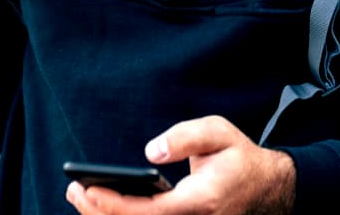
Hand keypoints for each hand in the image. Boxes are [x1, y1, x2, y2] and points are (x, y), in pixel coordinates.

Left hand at [65, 115, 294, 214]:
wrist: (266, 188)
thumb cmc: (238, 157)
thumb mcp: (219, 132)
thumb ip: (185, 138)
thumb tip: (150, 151)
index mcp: (200, 201)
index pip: (150, 212)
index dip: (115, 205)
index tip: (89, 190)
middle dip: (99, 213)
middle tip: (73, 189)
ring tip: (79, 195)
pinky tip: (100, 205)